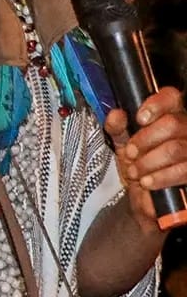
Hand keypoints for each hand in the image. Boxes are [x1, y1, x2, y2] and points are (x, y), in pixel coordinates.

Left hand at [106, 86, 186, 231]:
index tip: (140, 118)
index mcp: (168, 116)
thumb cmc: (137, 167)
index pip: (171, 97)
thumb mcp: (122, 145)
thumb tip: (116, 115)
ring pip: (176, 148)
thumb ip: (117, 128)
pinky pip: (183, 170)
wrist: (144, 199)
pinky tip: (147, 182)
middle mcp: (184, 129)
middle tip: (131, 153)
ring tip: (136, 171)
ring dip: (149, 161)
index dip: (156, 104)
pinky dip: (161, 177)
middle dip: (145, 140)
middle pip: (172, 124)